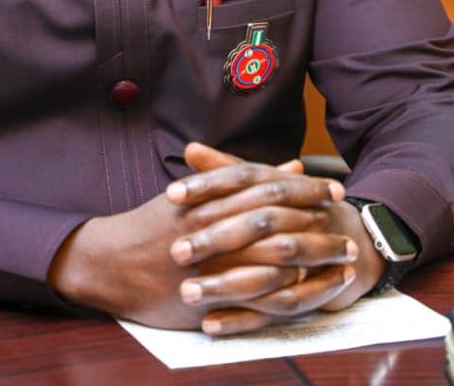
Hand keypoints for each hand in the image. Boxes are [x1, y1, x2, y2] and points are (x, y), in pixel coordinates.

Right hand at [48, 150, 349, 328]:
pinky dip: (286, 284)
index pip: (265, 185)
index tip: (331, 188)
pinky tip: (312, 283)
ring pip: (270, 250)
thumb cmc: (152, 226)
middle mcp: (212, 221)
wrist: (110, 260)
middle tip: (345, 217)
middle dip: (314, 216)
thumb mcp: (192, 195)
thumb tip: (290, 167)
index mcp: (209, 194)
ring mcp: (210, 256)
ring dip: (310, 250)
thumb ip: (238, 178)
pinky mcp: (207, 287)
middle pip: (275, 214)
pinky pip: (254, 287)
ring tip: (341, 251)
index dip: (301, 188)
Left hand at [167, 143, 384, 334]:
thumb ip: (225, 168)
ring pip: (266, 272)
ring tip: (186, 291)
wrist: (353, 239)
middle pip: (255, 225)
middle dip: (213, 240)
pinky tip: (208, 324)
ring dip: (224, 284)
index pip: (243, 179)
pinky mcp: (306, 292)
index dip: (207, 185)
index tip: (171, 195)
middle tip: (175, 250)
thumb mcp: (261, 184)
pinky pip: (273, 310)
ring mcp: (307, 257)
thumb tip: (190, 148)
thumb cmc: (293, 208)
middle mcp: (297, 218)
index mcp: (281, 187)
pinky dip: (241, 319)